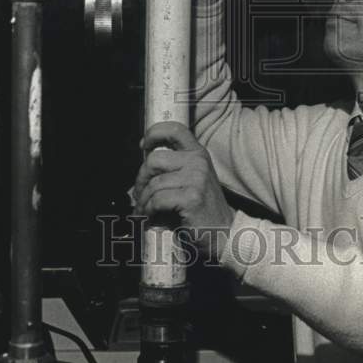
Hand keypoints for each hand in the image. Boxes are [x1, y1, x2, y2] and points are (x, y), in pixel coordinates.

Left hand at [133, 121, 235, 258]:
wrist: (223, 234)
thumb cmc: (201, 209)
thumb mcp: (192, 180)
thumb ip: (174, 168)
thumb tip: (143, 168)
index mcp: (198, 153)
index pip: (174, 129)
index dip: (154, 133)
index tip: (143, 146)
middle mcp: (198, 161)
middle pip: (154, 160)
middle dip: (141, 179)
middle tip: (139, 195)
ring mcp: (196, 178)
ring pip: (154, 183)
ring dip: (143, 200)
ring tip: (143, 211)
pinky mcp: (192, 197)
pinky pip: (158, 200)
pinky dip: (148, 210)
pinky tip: (149, 217)